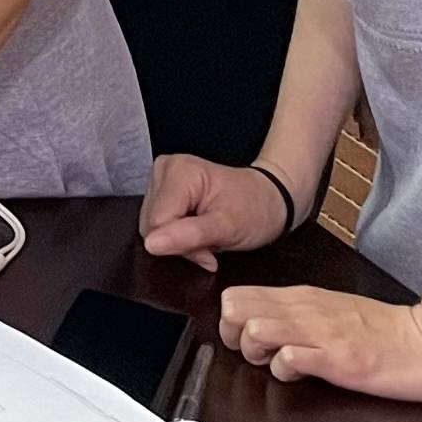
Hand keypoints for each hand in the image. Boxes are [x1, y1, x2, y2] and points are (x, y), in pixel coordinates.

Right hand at [138, 154, 295, 268]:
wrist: (269, 199)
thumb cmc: (256, 209)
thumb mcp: (229, 228)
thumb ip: (188, 236)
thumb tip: (151, 245)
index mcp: (179, 172)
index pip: (158, 222)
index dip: (180, 244)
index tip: (210, 252)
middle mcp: (164, 169)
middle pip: (153, 224)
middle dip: (179, 243)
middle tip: (211, 244)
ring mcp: (161, 178)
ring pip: (153, 226)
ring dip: (179, 240)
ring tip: (207, 236)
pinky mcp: (162, 189)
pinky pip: (157, 222)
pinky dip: (177, 234)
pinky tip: (197, 231)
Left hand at [217, 285, 421, 402]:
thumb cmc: (386, 333)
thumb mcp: (334, 312)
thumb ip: (299, 315)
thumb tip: (264, 325)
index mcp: (303, 299)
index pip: (236, 296)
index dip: (231, 323)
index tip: (248, 339)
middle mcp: (306, 311)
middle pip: (234, 310)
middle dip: (235, 336)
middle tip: (260, 353)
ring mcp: (321, 335)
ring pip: (255, 330)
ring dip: (258, 353)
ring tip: (282, 363)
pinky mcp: (339, 360)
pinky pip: (291, 360)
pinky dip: (287, 370)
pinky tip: (304, 373)